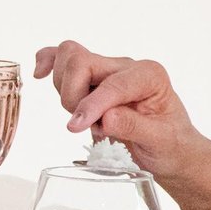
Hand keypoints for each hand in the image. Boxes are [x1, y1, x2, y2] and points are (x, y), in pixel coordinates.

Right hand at [31, 41, 210, 184]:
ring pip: (68, 61)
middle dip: (73, 95)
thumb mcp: (161, 141)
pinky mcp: (91, 78)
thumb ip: (135, 126)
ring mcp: (107, 70)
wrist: (170, 149)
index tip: (76, 126)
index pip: (112, 83)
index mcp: (149, 75)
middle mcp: (127, 66)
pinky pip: (63, 59)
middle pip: (82, 61)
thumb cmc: (170, 145)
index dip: (91, 104)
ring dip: (65, 91)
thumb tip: (106, 117)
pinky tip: (40, 73)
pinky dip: (49, 63)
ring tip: (84, 118)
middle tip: (83, 125)